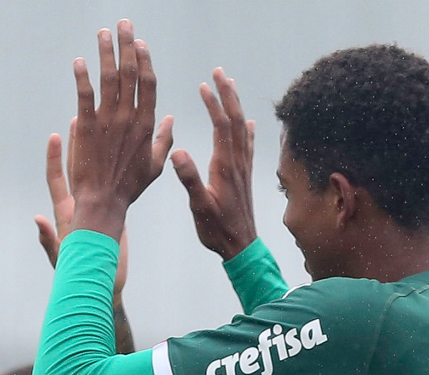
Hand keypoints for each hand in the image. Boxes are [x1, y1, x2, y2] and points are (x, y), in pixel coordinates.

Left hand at [35, 125, 129, 299]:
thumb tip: (37, 219)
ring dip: (96, 155)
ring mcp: (94, 213)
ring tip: (101, 130)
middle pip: (76, 171)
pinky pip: (111, 191)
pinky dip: (115, 175)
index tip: (54, 136)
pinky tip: (124, 158)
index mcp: (67, 215)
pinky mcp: (110, 219)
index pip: (57, 180)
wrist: (101, 287)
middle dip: (77, 146)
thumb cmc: (79, 276)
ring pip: (95, 178)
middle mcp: (79, 209)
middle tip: (80, 118)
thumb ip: (48, 239)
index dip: (54, 159)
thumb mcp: (62, 257)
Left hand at [69, 21, 173, 240]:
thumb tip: (170, 119)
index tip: (140, 43)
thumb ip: (164, 140)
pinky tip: (80, 61)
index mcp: (145, 125)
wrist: (103, 202)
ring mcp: (107, 121)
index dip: (144, 60)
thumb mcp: (154, 166)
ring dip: (105, 53)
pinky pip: (85, 95)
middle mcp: (128, 118)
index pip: (148, 84)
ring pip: (108, 78)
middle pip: (129, 73)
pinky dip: (82, 76)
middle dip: (126, 45)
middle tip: (123, 24)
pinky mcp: (86, 127)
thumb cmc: (128, 188)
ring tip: (103, 33)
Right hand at [171, 68, 257, 259]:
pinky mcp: (245, 176)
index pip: (221, 126)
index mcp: (224, 166)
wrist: (241, 246)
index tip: (204, 85)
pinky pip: (248, 146)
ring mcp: (243, 168)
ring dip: (236, 106)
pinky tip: (250, 124)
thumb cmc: (218, 230)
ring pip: (243, 129)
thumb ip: (189, 179)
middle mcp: (237, 162)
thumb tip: (178, 152)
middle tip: (219, 73)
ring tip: (230, 88)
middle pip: (235, 120)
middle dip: (227, 94)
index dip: (213, 104)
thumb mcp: (199, 206)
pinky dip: (248, 130)